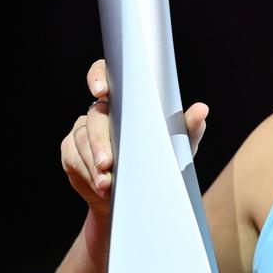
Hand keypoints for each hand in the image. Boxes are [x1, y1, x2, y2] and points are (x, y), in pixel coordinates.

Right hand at [61, 59, 209, 217]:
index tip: (100, 91)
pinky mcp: (71, 153)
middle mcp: (99, 112)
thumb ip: (189, 128)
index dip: (97, 77)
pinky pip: (74, 159)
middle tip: (108, 164)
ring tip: (107, 184)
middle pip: (94, 117)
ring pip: (81, 141)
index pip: (104, 75)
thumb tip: (201, 109)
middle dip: (100, 142)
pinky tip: (99, 186)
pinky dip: (87, 174)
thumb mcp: (178, 147)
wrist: (139, 197)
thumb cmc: (160, 162)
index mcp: (123, 101)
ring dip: (93, 164)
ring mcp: (82, 131)